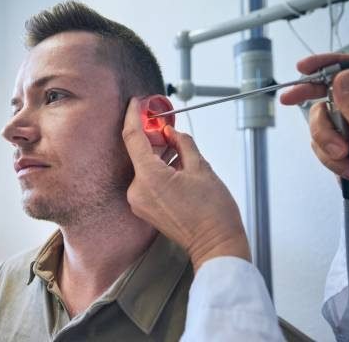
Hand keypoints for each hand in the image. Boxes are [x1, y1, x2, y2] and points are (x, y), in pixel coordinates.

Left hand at [122, 97, 249, 270]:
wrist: (216, 245)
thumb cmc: (213, 213)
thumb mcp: (201, 168)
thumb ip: (182, 143)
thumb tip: (170, 131)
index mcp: (149, 178)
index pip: (132, 137)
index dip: (133, 116)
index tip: (136, 103)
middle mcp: (137, 191)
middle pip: (138, 152)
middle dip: (151, 135)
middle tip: (164, 122)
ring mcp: (139, 202)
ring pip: (143, 165)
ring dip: (156, 152)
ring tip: (175, 143)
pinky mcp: (144, 208)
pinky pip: (146, 179)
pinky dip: (157, 167)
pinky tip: (175, 161)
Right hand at [280, 54, 348, 230]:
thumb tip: (343, 77)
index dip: (330, 65)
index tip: (307, 68)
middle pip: (332, 92)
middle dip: (313, 102)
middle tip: (291, 98)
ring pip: (322, 120)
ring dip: (325, 140)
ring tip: (343, 158)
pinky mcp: (344, 146)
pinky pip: (320, 141)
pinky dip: (327, 156)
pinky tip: (346, 168)